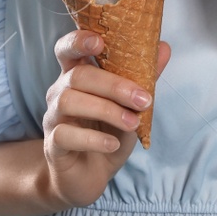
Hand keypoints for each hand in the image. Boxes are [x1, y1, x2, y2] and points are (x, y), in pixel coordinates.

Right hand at [42, 30, 170, 208]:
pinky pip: (65, 135)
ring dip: (107, 111)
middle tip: (144, 99)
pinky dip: (93, 139)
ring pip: (70, 101)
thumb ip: (144, 77)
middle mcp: (60, 92)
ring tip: (133, 123)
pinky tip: (113, 144)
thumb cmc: (108, 132)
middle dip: (114, 85)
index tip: (99, 42)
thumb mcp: (131, 105)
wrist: (91, 175)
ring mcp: (53, 117)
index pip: (68, 49)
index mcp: (77, 75)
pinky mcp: (53, 145)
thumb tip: (163, 47)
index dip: (78, 40)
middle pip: (78, 75)